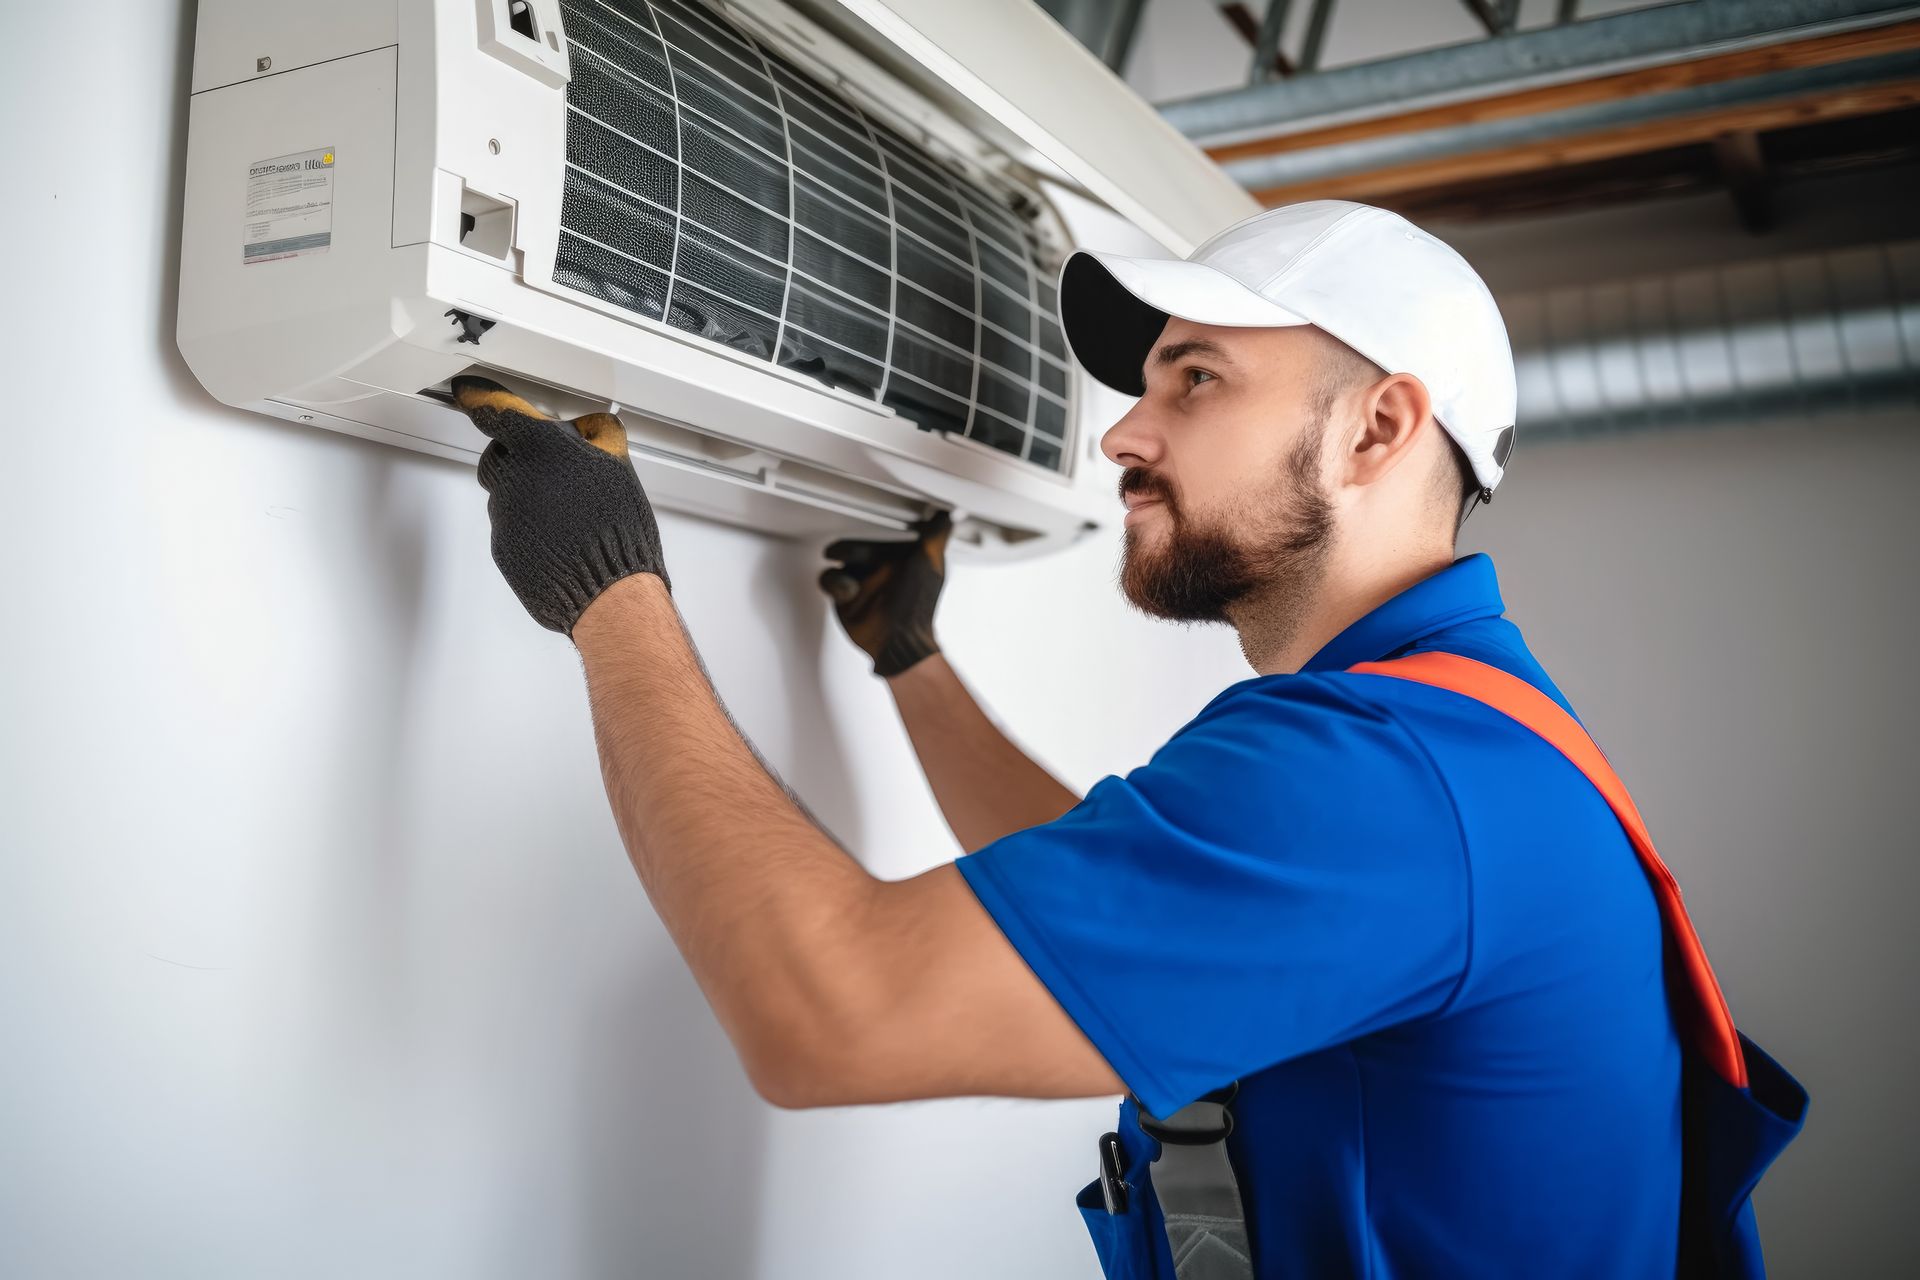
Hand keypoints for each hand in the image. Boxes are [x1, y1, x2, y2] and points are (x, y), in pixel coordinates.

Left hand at [451, 376, 669, 635]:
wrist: (609, 592)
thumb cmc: (617, 531)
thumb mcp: (619, 467)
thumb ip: (597, 438)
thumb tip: (590, 428)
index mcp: (542, 447)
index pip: (498, 411)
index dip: (481, 398)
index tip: (469, 392)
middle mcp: (514, 476)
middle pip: (498, 455)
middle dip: (517, 457)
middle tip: (551, 471)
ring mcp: (504, 514)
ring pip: (505, 494)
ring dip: (527, 497)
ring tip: (565, 516)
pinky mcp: (502, 547)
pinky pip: (509, 528)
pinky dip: (528, 529)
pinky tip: (557, 539)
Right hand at [818, 511, 951, 677]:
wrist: (898, 641)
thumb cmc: (917, 605)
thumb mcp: (930, 562)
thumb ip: (937, 535)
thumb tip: (947, 514)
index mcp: (900, 560)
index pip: (880, 536)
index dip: (871, 530)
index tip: (863, 522)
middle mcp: (880, 571)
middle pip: (856, 549)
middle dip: (849, 549)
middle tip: (840, 551)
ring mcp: (863, 585)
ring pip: (840, 565)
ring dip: (841, 570)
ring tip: (850, 582)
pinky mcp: (846, 599)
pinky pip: (830, 582)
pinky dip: (835, 585)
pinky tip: (848, 593)